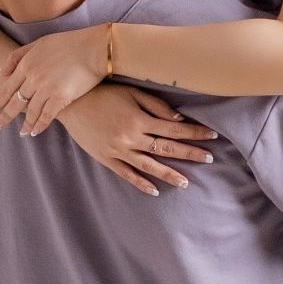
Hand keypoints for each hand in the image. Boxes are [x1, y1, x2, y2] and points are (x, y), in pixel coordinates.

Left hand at [0, 27, 108, 135]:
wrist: (95, 48)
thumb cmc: (69, 43)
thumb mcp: (39, 43)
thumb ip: (18, 56)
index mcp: (27, 64)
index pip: (6, 87)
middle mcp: (33, 77)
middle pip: (15, 102)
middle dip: (4, 116)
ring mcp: (47, 88)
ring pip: (30, 111)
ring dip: (24, 124)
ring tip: (21, 132)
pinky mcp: (62, 97)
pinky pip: (47, 116)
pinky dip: (39, 125)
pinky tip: (35, 132)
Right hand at [54, 83, 219, 197]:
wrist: (70, 104)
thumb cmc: (103, 93)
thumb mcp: (131, 93)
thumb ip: (155, 106)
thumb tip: (178, 120)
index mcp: (139, 120)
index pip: (174, 129)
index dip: (194, 133)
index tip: (212, 136)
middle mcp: (131, 138)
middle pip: (167, 149)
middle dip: (190, 154)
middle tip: (209, 159)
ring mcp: (118, 150)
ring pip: (149, 166)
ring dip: (169, 175)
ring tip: (186, 182)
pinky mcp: (106, 159)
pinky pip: (127, 174)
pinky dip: (141, 183)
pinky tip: (155, 190)